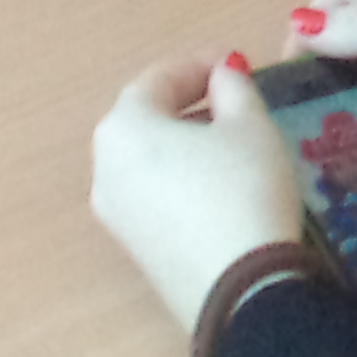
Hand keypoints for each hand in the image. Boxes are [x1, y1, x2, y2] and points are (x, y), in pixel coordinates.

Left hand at [91, 53, 308, 329]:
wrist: (241, 294)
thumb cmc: (242, 190)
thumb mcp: (251, 127)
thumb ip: (234, 89)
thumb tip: (223, 76)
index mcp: (123, 127)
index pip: (159, 78)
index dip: (201, 63)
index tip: (237, 62)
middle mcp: (105, 168)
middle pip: (146, 119)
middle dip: (188, 103)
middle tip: (231, 97)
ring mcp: (116, 215)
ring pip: (148, 161)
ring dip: (184, 143)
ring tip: (230, 140)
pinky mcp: (136, 252)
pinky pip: (154, 196)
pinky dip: (180, 179)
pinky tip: (218, 186)